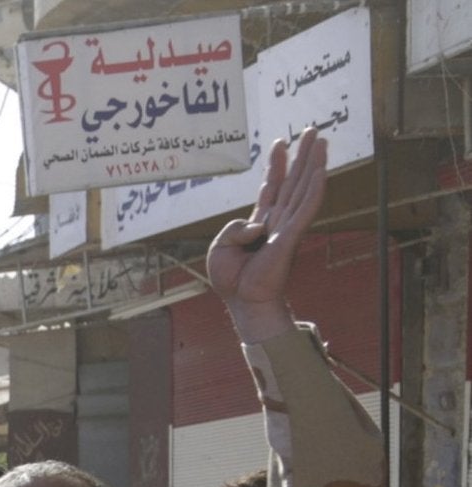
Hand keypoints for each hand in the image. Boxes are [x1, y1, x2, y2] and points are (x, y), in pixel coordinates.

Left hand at [209, 129, 327, 340]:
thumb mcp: (220, 246)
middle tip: (313, 129)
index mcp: (260, 222)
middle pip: (293, 180)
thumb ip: (233, 227)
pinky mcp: (292, 236)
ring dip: (314, 163)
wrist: (241, 300)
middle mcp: (277, 220)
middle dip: (303, 154)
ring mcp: (287, 226)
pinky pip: (306, 209)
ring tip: (322, 140)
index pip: (271, 186)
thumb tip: (257, 223)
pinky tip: (321, 171)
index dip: (276, 164)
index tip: (280, 143)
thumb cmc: (231, 279)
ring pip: (304, 188)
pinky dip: (315, 189)